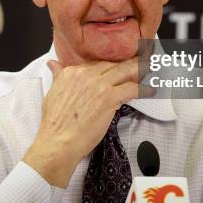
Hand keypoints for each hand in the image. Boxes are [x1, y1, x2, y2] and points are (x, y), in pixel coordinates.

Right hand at [22, 58, 151, 186]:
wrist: (58, 142)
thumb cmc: (55, 124)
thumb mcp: (52, 93)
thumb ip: (58, 76)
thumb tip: (53, 64)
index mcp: (72, 72)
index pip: (97, 63)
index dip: (111, 64)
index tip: (119, 65)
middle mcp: (85, 74)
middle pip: (113, 63)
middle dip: (129, 62)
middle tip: (141, 60)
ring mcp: (98, 85)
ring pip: (125, 71)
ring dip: (140, 69)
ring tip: (150, 68)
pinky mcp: (109, 98)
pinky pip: (131, 88)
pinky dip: (143, 88)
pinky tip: (150, 89)